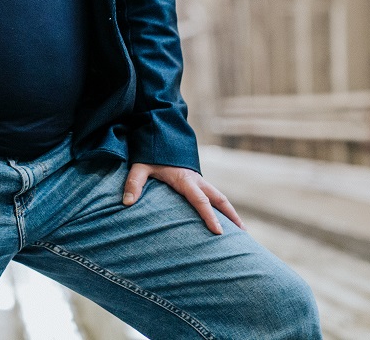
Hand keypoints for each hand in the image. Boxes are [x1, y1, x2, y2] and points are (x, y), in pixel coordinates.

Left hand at [122, 163, 243, 235]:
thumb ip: (134, 182)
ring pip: (219, 196)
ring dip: (231, 211)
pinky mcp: (197, 180)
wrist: (161, 133)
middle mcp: (196, 180)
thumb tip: (127, 203)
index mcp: (184, 179)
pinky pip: (213, 194)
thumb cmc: (151, 152)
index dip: (209, 216)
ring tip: (241, 231)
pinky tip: (226, 219)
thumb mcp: (140, 165)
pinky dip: (222, 206)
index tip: (219, 232)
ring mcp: (199, 179)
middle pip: (219, 198)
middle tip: (242, 235)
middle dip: (231, 215)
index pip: (200, 200)